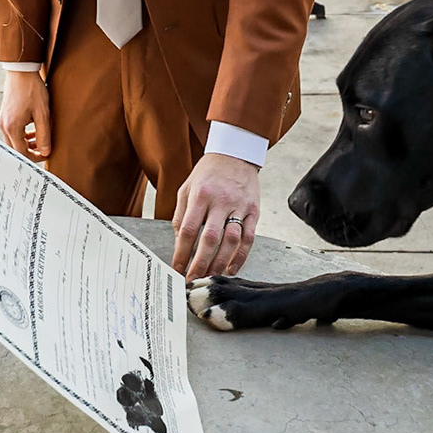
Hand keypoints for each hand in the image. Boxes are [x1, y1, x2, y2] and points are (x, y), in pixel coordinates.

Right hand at [0, 69, 51, 160]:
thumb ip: (44, 135)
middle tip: (43, 150)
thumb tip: (45, 152)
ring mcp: (2, 120)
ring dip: (26, 144)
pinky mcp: (4, 115)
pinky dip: (22, 135)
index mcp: (13, 127)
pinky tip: (32, 130)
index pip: (21, 152)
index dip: (35, 157)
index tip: (46, 154)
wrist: (21, 71)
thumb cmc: (33, 90)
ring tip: (40, 140)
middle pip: (15, 149)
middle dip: (29, 152)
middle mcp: (4, 126)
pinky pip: (11, 132)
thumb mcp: (43, 114)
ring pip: (13, 141)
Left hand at [172, 152, 259, 279]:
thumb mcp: (187, 188)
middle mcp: (220, 201)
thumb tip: (179, 243)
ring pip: (231, 241)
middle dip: (200, 263)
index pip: (188, 230)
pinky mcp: (254, 211)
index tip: (177, 268)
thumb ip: (181, 215)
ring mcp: (239, 206)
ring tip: (210, 277)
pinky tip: (231, 268)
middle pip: (210, 239)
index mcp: (200, 195)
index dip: (182, 253)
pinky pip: (249, 238)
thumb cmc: (208, 173)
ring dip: (220, 263)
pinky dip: (241, 256)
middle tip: (194, 279)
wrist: (235, 153)